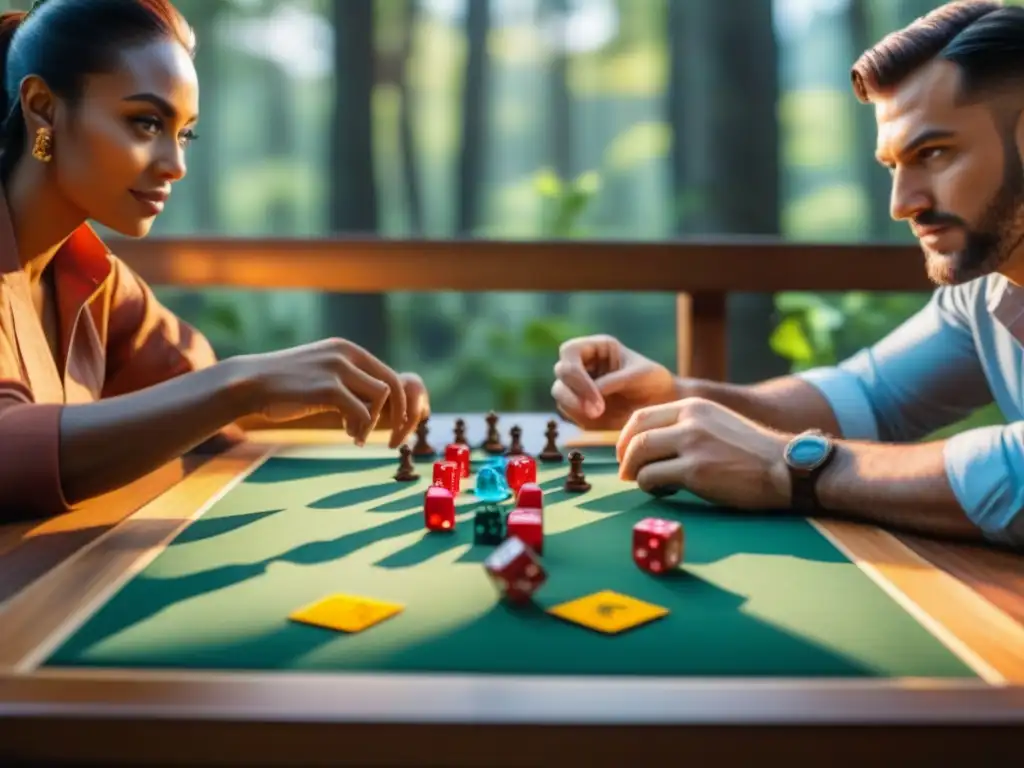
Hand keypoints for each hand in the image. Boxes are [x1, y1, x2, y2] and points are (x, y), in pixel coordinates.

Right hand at [231, 338, 421, 448]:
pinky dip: (361, 429)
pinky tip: (351, 436)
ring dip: (373, 422)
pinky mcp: (327, 388)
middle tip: (393, 436)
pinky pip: (362, 412)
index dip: (398, 401)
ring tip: (356, 435)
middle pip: (393, 384)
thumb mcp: (321, 374)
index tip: (395, 422)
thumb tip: (375, 404)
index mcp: (347, 349)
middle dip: (399, 413)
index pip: (388, 373)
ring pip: (380, 397)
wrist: (249, 383)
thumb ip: (348, 382)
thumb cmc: (284, 385)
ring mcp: (337, 369)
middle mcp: (346, 353)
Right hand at [552, 334, 680, 428]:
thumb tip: (589, 393)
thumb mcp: (639, 375)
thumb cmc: (654, 381)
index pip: (570, 352)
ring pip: (559, 394)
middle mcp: (583, 364)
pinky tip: (596, 421)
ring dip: (573, 407)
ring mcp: (579, 386)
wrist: (661, 403)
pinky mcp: (579, 406)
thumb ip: (613, 381)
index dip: (576, 372)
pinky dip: (577, 417)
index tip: (596, 395)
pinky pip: (567, 412)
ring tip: (598, 416)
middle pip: (561, 373)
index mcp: (596, 348)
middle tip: (597, 411)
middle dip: (575, 393)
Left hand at [616, 397, 791, 508]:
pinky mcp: (695, 470)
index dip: (627, 437)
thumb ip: (688, 426)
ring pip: (640, 454)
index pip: (642, 416)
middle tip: (626, 472)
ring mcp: (692, 443)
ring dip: (635, 473)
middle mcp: (690, 419)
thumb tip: (651, 442)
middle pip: (635, 433)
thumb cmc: (753, 453)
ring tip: (646, 483)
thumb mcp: (718, 424)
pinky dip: (650, 487)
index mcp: (694, 406)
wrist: (786, 468)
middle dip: (624, 455)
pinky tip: (665, 491)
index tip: (627, 454)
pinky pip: (651, 478)